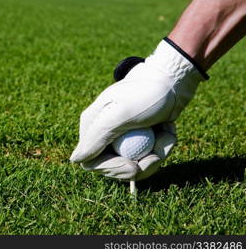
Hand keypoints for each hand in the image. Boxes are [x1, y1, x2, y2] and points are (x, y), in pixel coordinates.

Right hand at [70, 38, 207, 178]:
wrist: (172, 80)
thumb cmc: (147, 93)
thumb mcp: (121, 114)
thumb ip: (96, 136)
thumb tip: (75, 159)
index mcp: (92, 127)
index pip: (93, 163)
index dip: (114, 169)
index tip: (136, 166)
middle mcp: (102, 134)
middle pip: (115, 167)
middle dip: (140, 164)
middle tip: (159, 153)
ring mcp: (119, 137)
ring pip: (133, 164)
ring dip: (155, 155)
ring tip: (166, 134)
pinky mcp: (135, 138)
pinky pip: (144, 156)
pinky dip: (160, 148)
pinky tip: (167, 131)